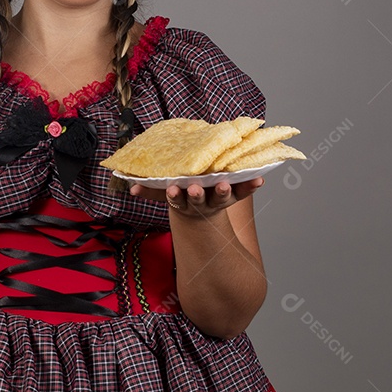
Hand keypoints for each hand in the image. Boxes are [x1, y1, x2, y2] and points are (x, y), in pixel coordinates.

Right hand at [129, 177, 264, 217]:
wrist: (202, 212)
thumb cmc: (182, 194)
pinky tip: (259, 179)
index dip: (175, 196)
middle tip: (195, 188)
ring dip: (223, 192)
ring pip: (221, 198)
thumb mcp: (167, 193)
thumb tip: (132, 188)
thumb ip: (151, 190)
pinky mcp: (234, 195)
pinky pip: (243, 192)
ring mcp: (218, 200)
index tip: (172, 190)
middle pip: (199, 201)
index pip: (178, 200)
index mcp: (184, 201)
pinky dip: (250, 186)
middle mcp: (202, 202)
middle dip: (197, 195)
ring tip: (225, 184)